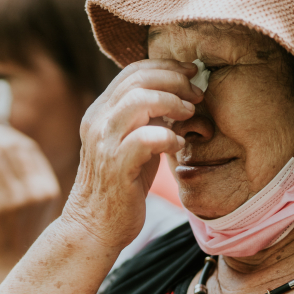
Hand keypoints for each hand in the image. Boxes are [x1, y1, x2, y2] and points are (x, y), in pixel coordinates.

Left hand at [0, 124, 61, 291]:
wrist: (5, 268)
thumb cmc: (15, 231)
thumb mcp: (32, 202)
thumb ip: (26, 173)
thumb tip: (7, 138)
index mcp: (47, 186)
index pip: (27, 146)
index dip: (7, 137)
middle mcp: (35, 191)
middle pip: (8, 145)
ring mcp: (14, 200)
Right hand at [62, 59, 201, 249]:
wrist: (95, 227)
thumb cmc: (123, 185)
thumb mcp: (134, 143)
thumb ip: (150, 119)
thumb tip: (184, 97)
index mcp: (100, 112)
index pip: (132, 72)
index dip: (165, 67)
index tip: (191, 73)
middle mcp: (97, 122)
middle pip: (138, 80)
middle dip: (175, 81)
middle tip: (197, 95)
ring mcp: (104, 144)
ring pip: (139, 101)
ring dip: (173, 103)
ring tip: (190, 115)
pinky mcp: (116, 167)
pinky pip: (146, 138)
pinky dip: (169, 136)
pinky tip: (179, 145)